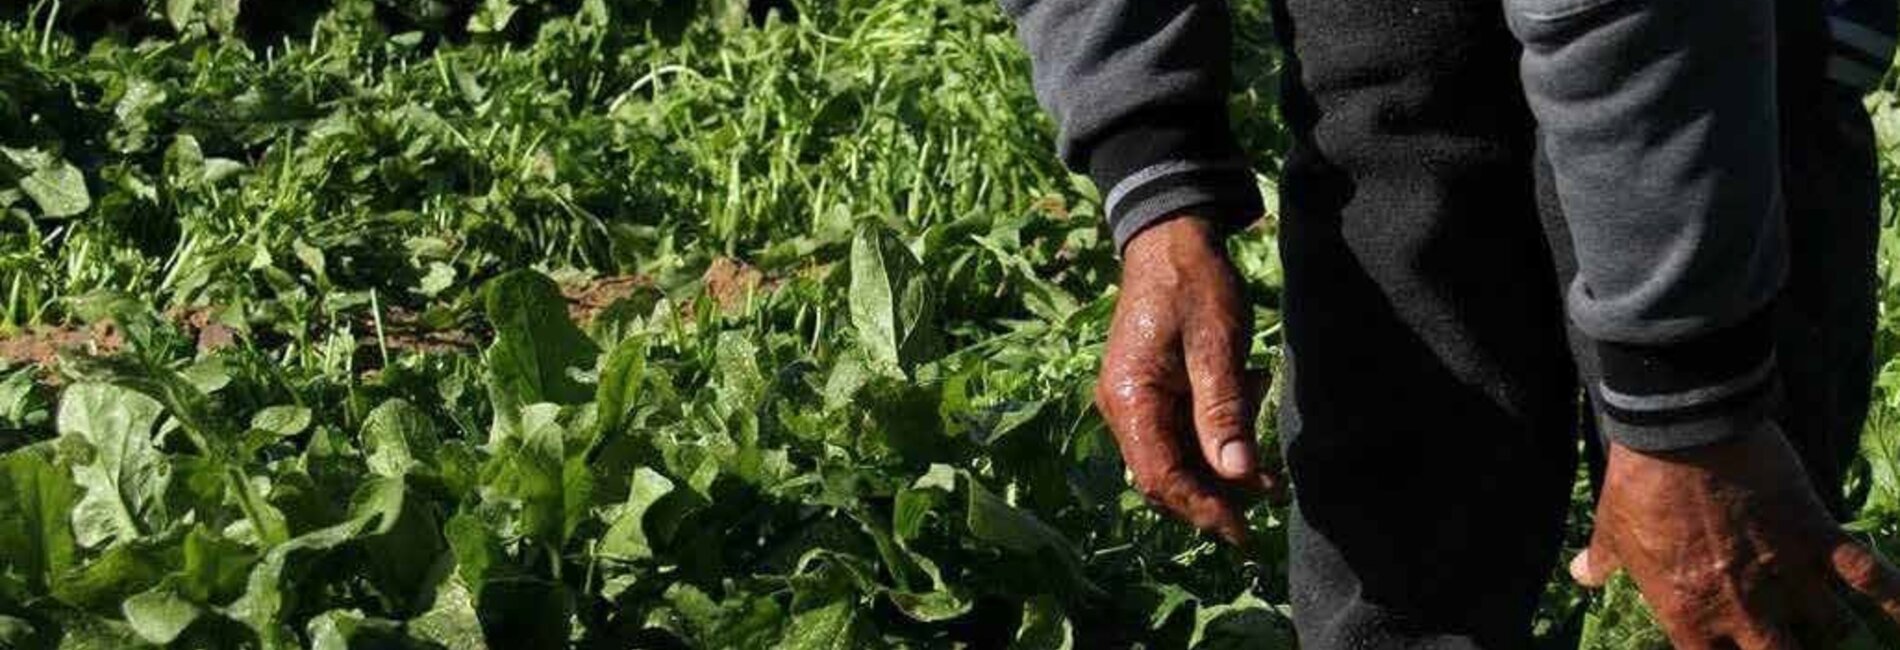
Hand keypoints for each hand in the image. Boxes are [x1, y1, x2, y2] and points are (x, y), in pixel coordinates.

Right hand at [1095, 215, 1279, 546]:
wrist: (1170, 238)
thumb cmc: (1193, 284)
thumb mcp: (1217, 345)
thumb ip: (1223, 413)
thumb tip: (1237, 475)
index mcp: (1129, 398)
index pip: (1159, 477)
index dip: (1200, 508)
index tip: (1242, 530)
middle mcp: (1121, 406)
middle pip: (1164, 475)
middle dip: (1214, 495)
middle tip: (1267, 499)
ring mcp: (1132, 399)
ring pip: (1174, 458)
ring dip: (1219, 466)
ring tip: (1267, 468)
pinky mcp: (1148, 390)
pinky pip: (1179, 432)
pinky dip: (1215, 437)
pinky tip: (1247, 415)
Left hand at [1571, 423, 1899, 647]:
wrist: (1678, 432)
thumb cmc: (1639, 482)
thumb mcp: (1613, 527)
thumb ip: (1603, 561)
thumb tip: (1582, 575)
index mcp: (1688, 614)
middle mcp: (1742, 606)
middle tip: (1798, 649)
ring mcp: (1785, 573)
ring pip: (1830, 628)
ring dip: (1841, 636)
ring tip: (1850, 641)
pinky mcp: (1816, 535)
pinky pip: (1868, 575)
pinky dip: (1895, 596)